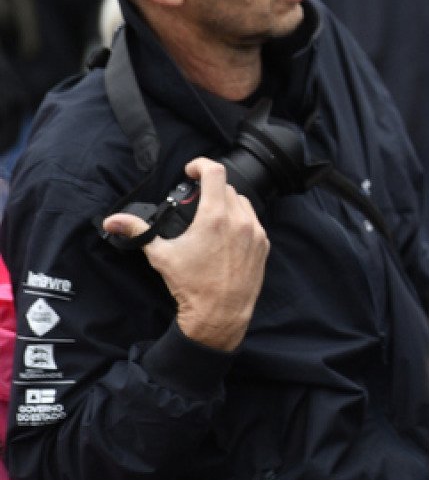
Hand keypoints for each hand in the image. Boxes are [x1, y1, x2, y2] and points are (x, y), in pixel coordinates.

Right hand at [102, 158, 268, 350]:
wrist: (220, 314)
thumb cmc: (192, 286)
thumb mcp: (161, 255)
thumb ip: (138, 231)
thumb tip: (112, 221)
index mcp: (216, 217)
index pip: (215, 172)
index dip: (200, 165)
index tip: (190, 172)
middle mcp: (240, 221)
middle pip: (227, 188)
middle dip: (209, 190)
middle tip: (194, 203)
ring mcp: (256, 233)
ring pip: (243, 203)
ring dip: (226, 203)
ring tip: (209, 217)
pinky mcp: (263, 246)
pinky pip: (253, 222)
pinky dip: (239, 220)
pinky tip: (224, 234)